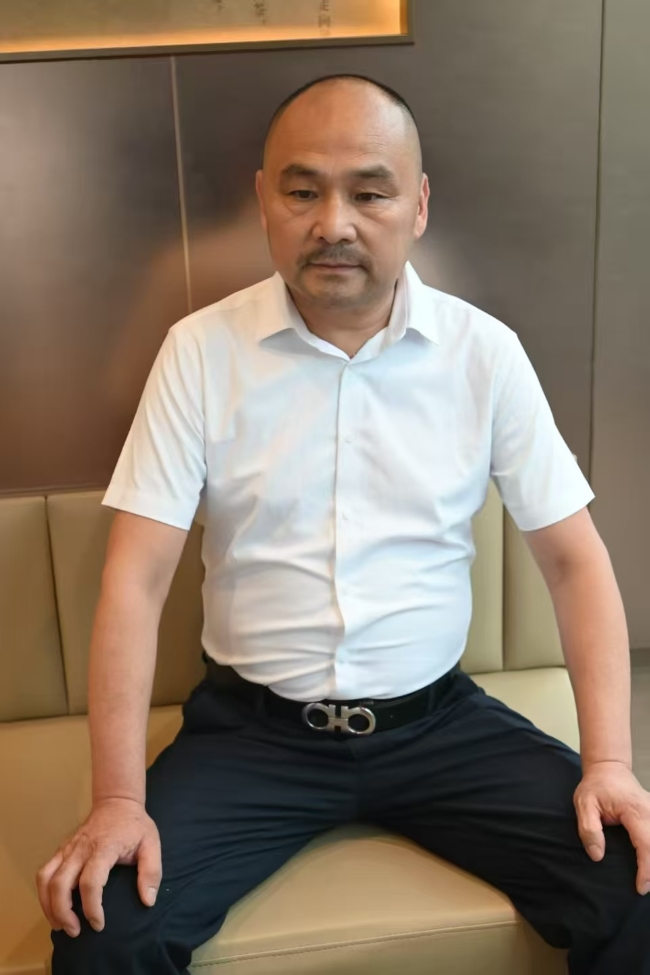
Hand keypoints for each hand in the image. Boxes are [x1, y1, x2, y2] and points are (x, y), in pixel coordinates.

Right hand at [35, 797, 161, 936]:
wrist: (117, 802)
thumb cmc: (135, 825)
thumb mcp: (152, 843)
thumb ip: (151, 872)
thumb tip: (148, 901)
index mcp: (104, 847)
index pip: (90, 881)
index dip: (92, 907)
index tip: (99, 924)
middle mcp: (81, 848)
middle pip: (61, 884)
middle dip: (63, 912)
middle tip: (75, 931)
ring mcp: (68, 848)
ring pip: (46, 879)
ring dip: (49, 906)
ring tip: (60, 925)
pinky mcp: (61, 849)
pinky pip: (44, 872)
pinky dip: (44, 893)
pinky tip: (53, 907)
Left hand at [574, 760, 649, 894]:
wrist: (609, 768)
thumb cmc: (595, 787)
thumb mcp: (584, 804)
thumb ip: (589, 829)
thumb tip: (597, 856)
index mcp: (634, 810)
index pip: (647, 845)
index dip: (646, 869)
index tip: (641, 887)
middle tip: (644, 889)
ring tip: (647, 880)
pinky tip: (648, 865)